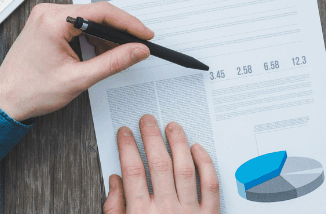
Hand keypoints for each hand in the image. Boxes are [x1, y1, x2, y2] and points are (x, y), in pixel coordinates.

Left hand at [0, 2, 152, 120]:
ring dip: (104, 36)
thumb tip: (137, 51)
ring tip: (116, 55)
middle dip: (118, 32)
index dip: (128, 23)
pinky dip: (91, 37)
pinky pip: (77, 25)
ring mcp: (46, 17)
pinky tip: (97, 53)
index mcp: (53, 20)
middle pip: (96, 13)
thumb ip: (113, 62)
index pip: (101, 12)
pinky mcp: (46, 24)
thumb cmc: (30, 91)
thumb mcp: (78, 79)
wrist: (5, 100)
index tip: (145, 34)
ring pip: (88, 19)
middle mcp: (48, 12)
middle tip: (136, 47)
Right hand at [104, 115, 219, 213]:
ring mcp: (189, 213)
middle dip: (151, 137)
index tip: (125, 133)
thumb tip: (115, 182)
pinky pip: (210, 184)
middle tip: (147, 120)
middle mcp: (165, 211)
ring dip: (177, 143)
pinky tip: (197, 149)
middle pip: (158, 163)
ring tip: (171, 127)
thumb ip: (115, 208)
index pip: (132, 170)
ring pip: (184, 168)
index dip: (127, 147)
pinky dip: (205, 163)